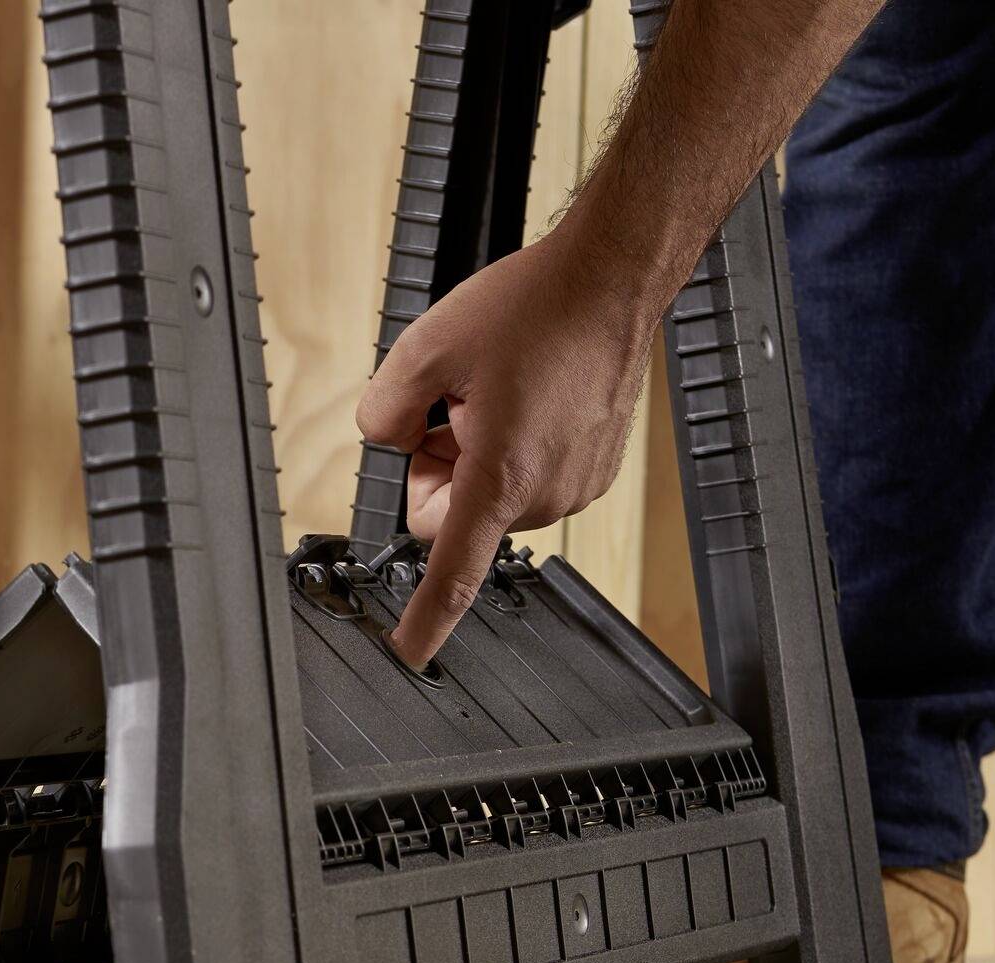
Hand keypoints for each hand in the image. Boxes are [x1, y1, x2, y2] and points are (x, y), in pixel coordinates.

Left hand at [356, 220, 658, 667]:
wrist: (612, 278)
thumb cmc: (535, 307)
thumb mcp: (425, 348)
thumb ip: (382, 411)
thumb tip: (385, 441)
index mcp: (500, 478)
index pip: (452, 574)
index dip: (424, 621)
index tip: (406, 653)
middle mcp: (543, 496)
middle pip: (452, 519)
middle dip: (438, 474)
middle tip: (452, 410)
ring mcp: (575, 488)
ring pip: (489, 498)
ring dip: (476, 455)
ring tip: (497, 392)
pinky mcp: (594, 473)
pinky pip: (528, 480)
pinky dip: (513, 447)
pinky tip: (527, 396)